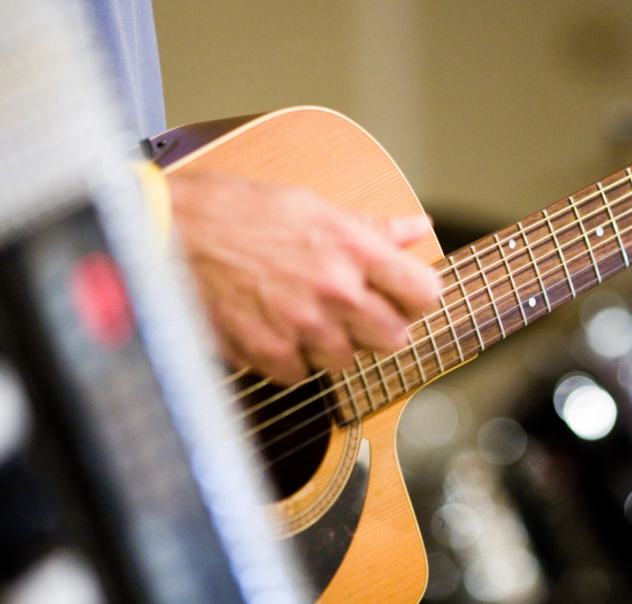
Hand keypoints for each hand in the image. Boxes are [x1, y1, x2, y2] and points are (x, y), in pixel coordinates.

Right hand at [167, 171, 439, 383]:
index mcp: (353, 249)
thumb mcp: (310, 205)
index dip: (416, 297)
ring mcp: (303, 327)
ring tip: (303, 314)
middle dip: (378, 326)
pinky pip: (301, 374)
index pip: (424, 294)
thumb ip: (370, 227)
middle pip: (394, 337)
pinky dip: (291, 358)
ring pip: (346, 360)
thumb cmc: (234, 210)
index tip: (403, 295)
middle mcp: (336, 291)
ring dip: (331, 344)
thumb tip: (415, 228)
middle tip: (353, 310)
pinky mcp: (269, 353)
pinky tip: (273, 328)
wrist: (165, 231)